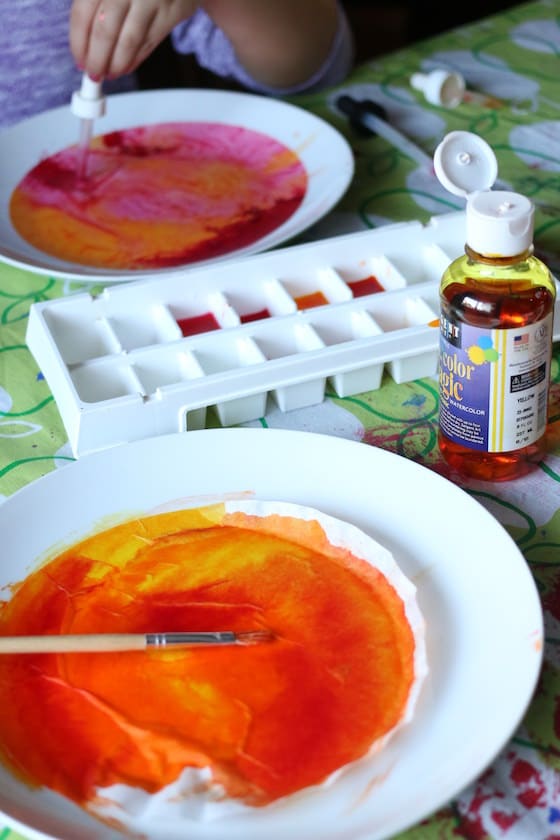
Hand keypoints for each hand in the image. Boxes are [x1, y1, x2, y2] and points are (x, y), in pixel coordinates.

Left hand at [70, 0, 197, 79]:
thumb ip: (96, 2)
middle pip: (104, 31)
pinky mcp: (171, 13)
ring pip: (128, 41)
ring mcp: (151, 0)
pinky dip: (136, 60)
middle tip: (94, 74)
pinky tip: (126, 66)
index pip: (83, 14)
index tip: (79, 59)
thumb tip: (83, 42)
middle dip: (97, 60)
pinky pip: (150, 43)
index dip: (78, 42)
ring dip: (117, 64)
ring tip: (110, 74)